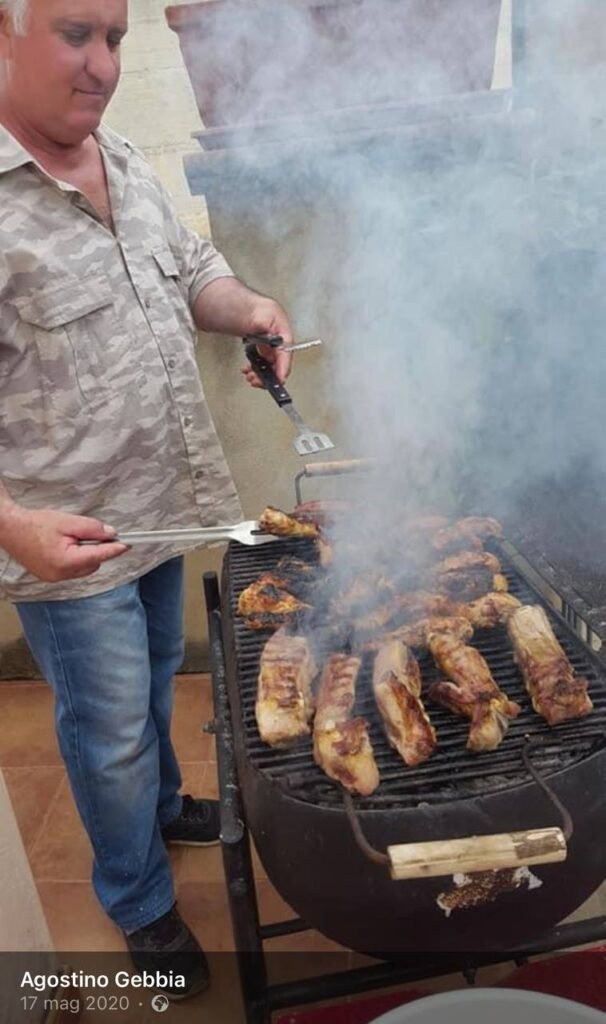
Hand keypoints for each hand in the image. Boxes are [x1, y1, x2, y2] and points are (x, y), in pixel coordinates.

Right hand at [0, 505, 127, 582]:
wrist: (10, 529)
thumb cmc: (35, 524)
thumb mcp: (68, 522)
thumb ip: (92, 529)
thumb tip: (111, 534)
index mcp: (66, 562)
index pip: (99, 556)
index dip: (114, 550)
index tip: (127, 545)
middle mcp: (61, 574)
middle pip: (92, 564)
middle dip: (96, 549)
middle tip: (89, 533)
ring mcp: (54, 578)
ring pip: (83, 568)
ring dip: (85, 554)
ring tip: (70, 538)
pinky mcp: (49, 576)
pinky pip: (71, 569)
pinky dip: (74, 558)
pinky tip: (64, 545)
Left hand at [241, 299, 293, 388]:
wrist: (245, 307)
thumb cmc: (257, 308)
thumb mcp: (265, 316)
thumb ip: (270, 330)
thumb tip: (274, 341)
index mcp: (283, 335)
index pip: (286, 356)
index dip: (282, 370)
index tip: (278, 380)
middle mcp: (279, 343)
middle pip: (278, 365)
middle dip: (268, 376)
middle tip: (256, 380)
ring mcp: (271, 347)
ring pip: (270, 367)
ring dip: (261, 375)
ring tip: (250, 377)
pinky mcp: (263, 349)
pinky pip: (262, 363)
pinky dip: (255, 369)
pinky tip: (248, 369)